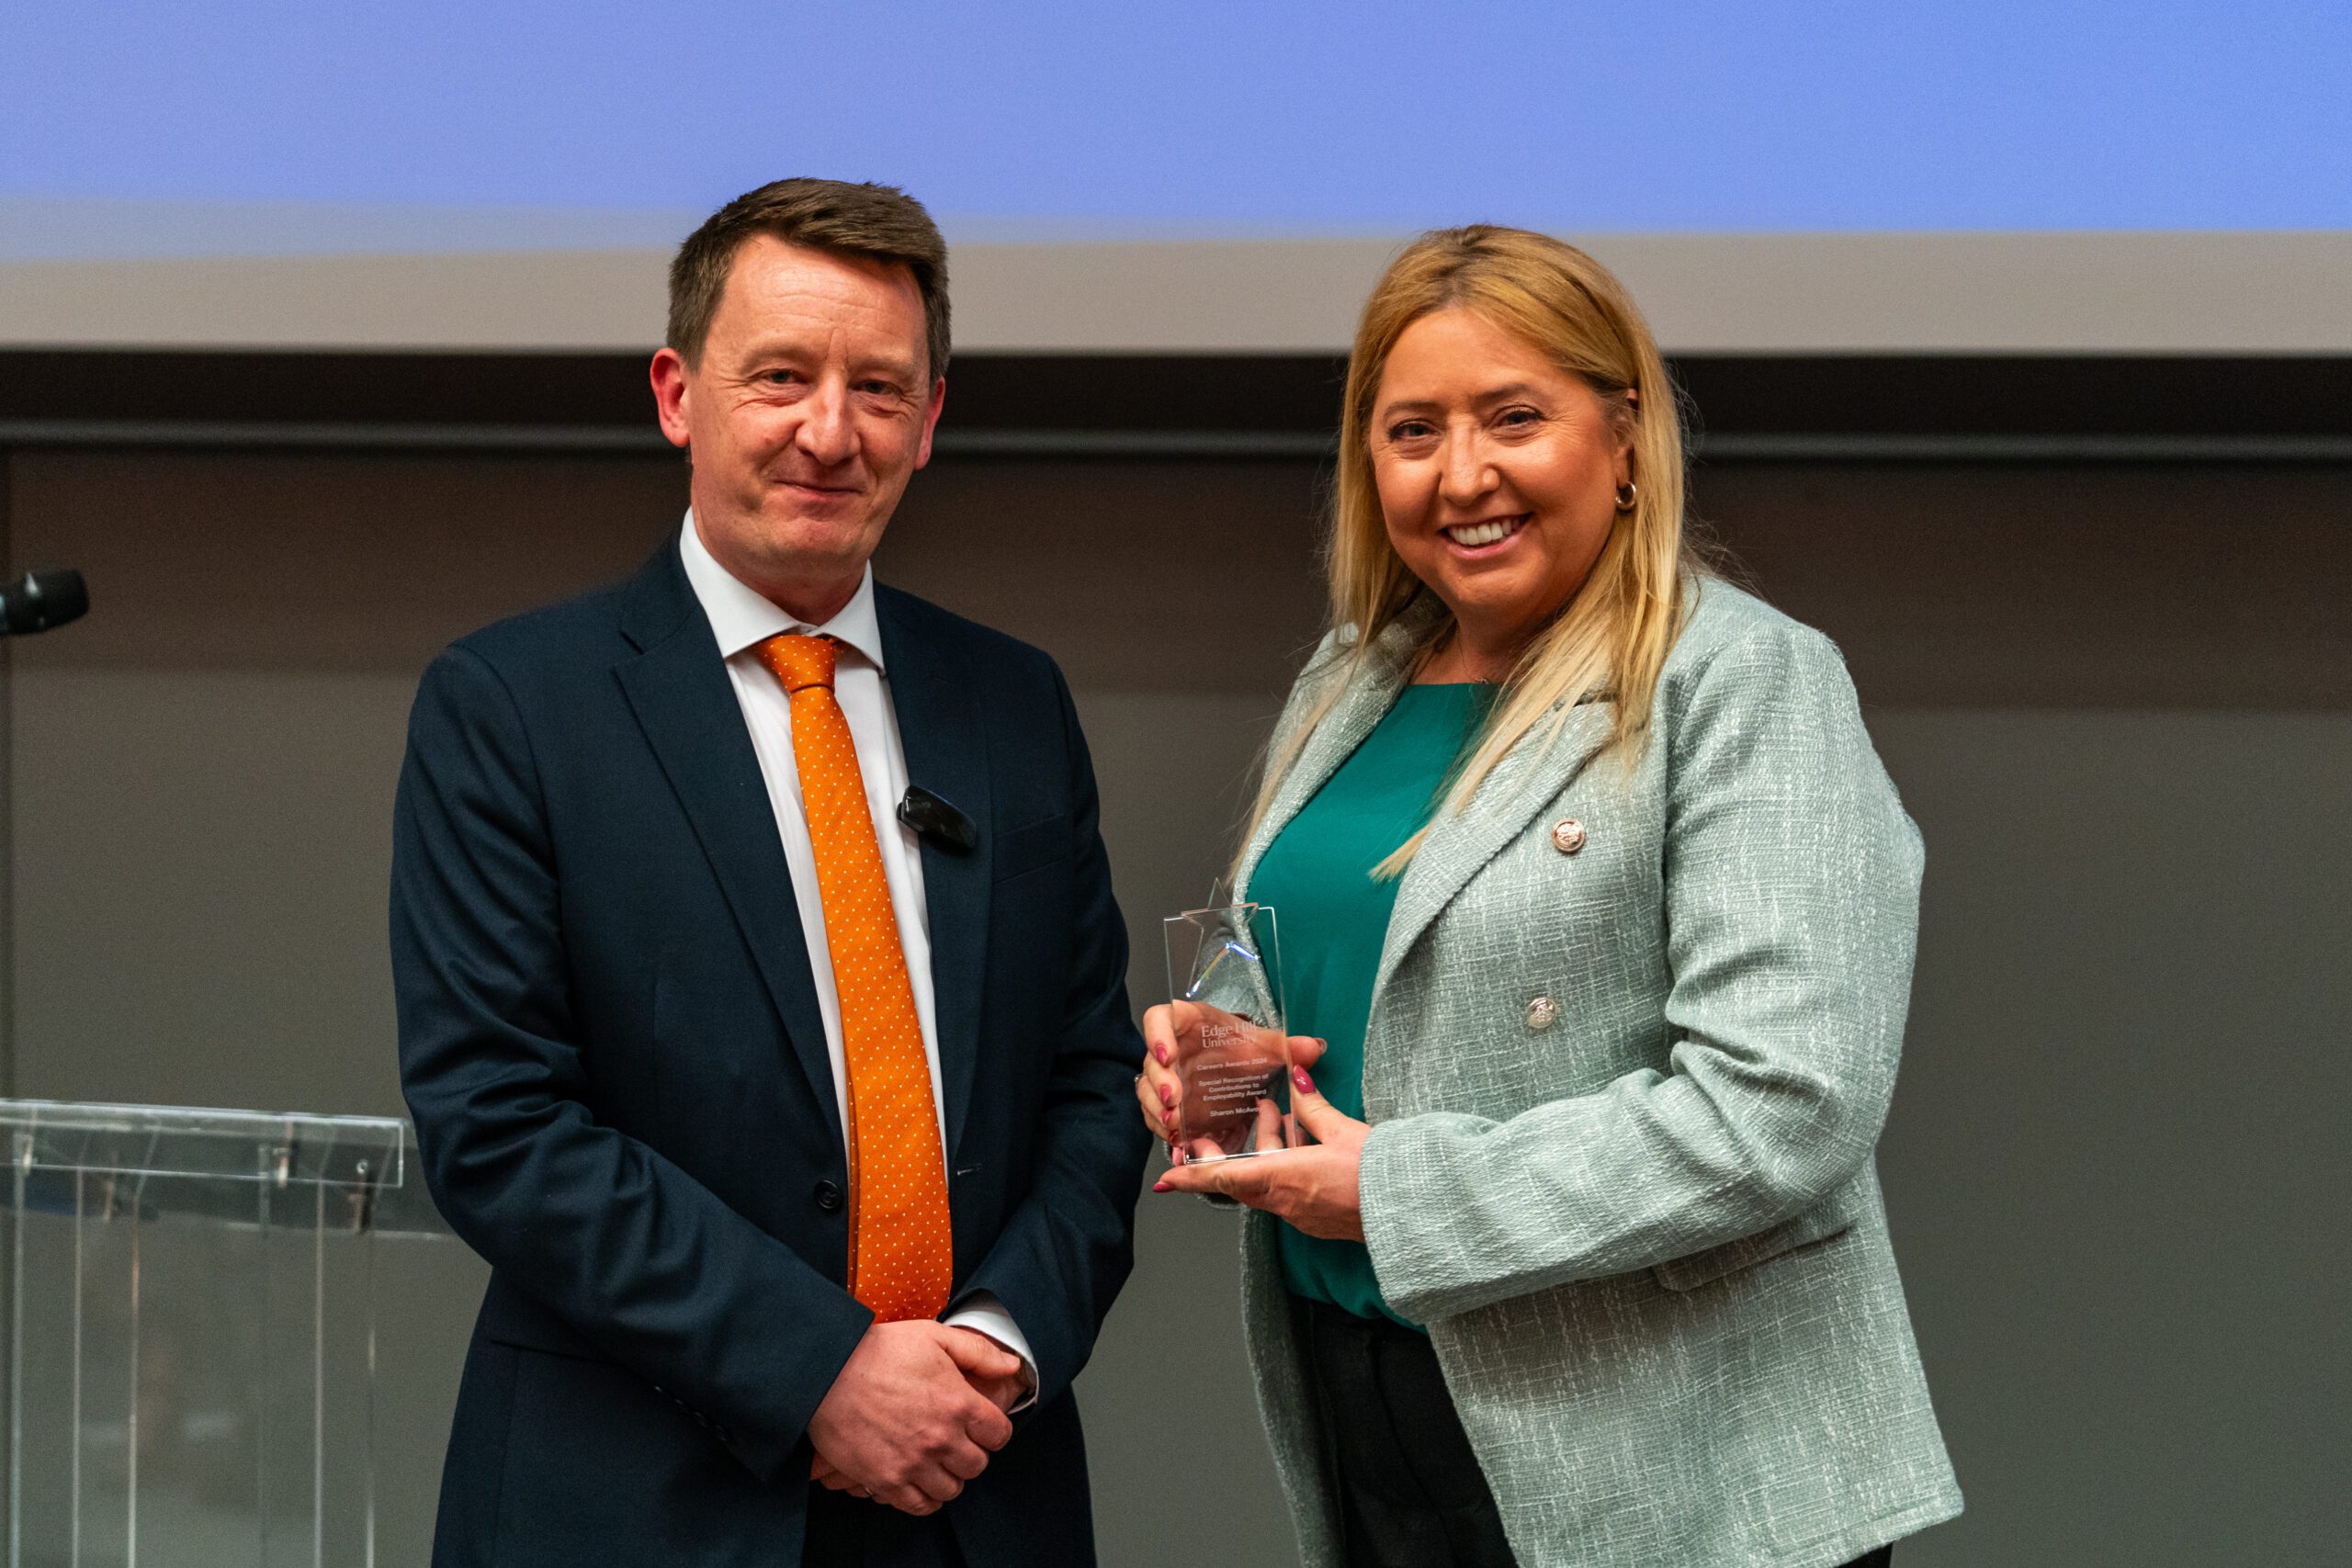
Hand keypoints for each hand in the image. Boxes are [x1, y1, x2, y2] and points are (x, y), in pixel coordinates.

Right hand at [805, 1320, 1017, 1513]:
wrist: (824, 1372)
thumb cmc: (879, 1351)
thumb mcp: (934, 1336)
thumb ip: (979, 1352)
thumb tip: (1013, 1367)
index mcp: (959, 1404)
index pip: (1000, 1434)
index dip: (992, 1429)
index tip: (980, 1424)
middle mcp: (941, 1439)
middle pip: (977, 1465)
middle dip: (971, 1452)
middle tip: (956, 1440)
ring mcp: (913, 1464)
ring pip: (952, 1489)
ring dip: (949, 1476)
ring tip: (936, 1460)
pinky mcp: (885, 1480)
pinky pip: (920, 1505)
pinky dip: (925, 1497)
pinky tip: (920, 1480)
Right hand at [1136, 1003, 1326, 1161]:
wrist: (1238, 1072)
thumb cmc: (1243, 1052)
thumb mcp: (1265, 1048)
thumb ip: (1288, 1047)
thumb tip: (1315, 1048)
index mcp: (1188, 1025)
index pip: (1160, 1019)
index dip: (1158, 1035)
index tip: (1168, 1055)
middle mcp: (1170, 1051)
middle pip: (1150, 1062)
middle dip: (1159, 1083)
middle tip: (1174, 1100)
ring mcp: (1165, 1079)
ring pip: (1147, 1092)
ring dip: (1157, 1110)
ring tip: (1176, 1126)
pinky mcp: (1167, 1106)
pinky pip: (1155, 1117)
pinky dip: (1164, 1131)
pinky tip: (1179, 1143)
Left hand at [1152, 1066, 1368, 1238]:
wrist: (1411, 1211)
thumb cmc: (1377, 1172)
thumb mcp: (1342, 1131)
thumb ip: (1313, 1107)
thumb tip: (1295, 1080)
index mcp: (1283, 1178)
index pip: (1224, 1179)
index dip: (1192, 1178)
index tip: (1165, 1180)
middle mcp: (1285, 1202)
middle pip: (1242, 1180)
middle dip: (1227, 1156)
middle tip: (1216, 1133)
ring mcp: (1302, 1215)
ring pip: (1267, 1183)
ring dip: (1266, 1153)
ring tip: (1275, 1115)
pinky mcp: (1318, 1221)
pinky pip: (1288, 1193)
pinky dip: (1285, 1168)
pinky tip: (1302, 1144)